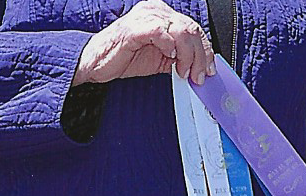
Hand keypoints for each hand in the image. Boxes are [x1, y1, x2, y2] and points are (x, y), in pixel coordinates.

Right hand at [74, 0, 213, 85]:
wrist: (97, 63)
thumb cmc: (125, 58)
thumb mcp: (162, 59)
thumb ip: (181, 57)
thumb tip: (201, 67)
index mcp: (163, 15)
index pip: (194, 28)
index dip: (205, 51)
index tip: (208, 70)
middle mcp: (156, 11)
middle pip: (191, 29)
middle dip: (200, 56)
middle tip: (197, 76)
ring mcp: (145, 16)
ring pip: (181, 30)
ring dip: (188, 55)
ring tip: (183, 71)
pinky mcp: (135, 27)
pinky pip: (161, 32)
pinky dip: (170, 46)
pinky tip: (169, 57)